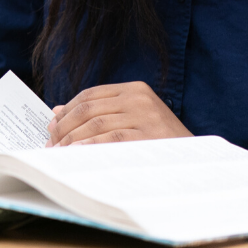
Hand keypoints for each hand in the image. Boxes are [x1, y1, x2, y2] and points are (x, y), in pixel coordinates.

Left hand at [47, 81, 191, 146]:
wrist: (196, 159)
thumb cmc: (160, 141)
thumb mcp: (134, 118)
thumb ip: (101, 111)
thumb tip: (57, 112)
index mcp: (135, 89)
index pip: (90, 95)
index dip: (67, 110)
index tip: (52, 125)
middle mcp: (139, 98)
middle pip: (89, 108)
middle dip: (65, 126)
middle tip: (51, 141)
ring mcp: (145, 116)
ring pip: (96, 124)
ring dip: (72, 139)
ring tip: (59, 151)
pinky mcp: (149, 135)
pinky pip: (109, 139)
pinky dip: (89, 147)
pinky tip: (76, 154)